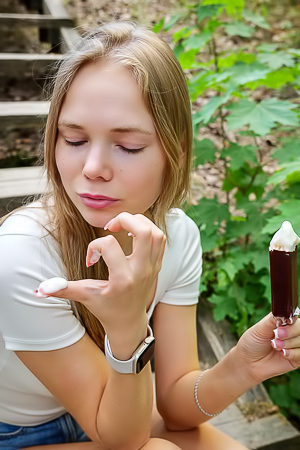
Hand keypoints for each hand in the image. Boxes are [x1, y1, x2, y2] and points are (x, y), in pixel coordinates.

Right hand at [36, 212, 165, 357]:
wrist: (129, 322)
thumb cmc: (106, 308)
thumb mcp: (84, 297)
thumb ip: (63, 289)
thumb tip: (39, 289)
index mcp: (122, 279)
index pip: (110, 246)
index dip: (94, 247)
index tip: (91, 259)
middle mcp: (141, 271)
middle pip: (143, 232)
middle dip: (125, 220)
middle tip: (111, 225)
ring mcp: (152, 267)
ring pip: (155, 233)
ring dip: (138, 222)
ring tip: (123, 226)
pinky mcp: (157, 264)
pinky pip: (160, 239)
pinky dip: (148, 229)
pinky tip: (132, 233)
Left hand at [235, 313, 299, 384]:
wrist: (248, 362)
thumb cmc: (252, 342)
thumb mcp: (260, 328)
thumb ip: (273, 320)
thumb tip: (283, 312)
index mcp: (284, 322)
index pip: (295, 318)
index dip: (291, 323)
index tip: (279, 328)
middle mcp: (292, 333)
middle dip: (291, 332)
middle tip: (277, 336)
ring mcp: (295, 346)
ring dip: (289, 344)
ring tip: (275, 346)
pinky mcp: (297, 359)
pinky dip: (293, 354)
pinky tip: (283, 354)